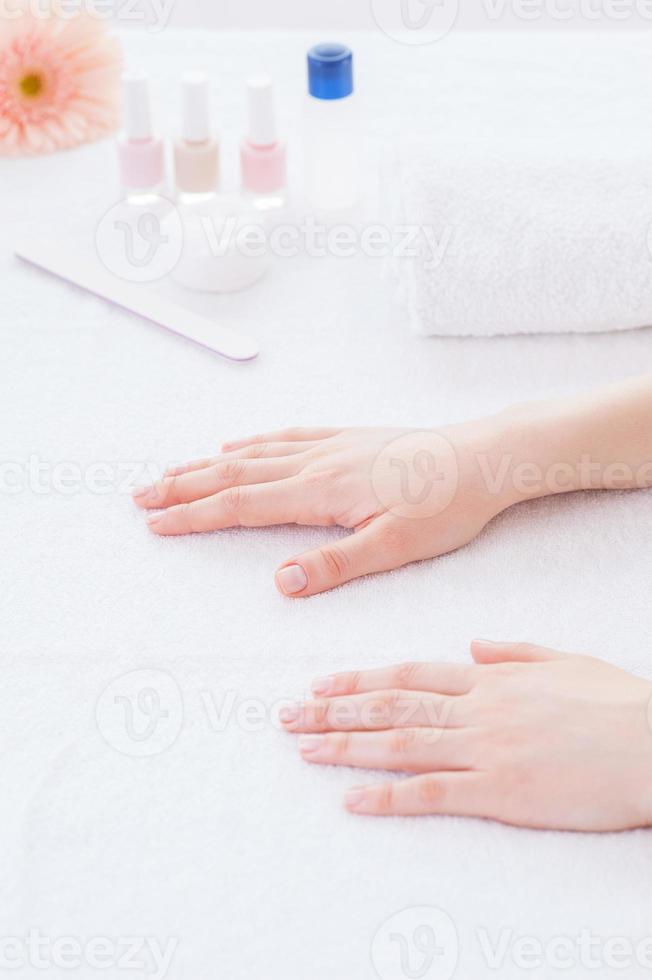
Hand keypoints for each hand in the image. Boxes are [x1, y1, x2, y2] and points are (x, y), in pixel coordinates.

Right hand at [132, 421, 511, 596]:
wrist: (486, 458)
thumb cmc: (447, 506)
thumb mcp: (396, 547)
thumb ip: (336, 565)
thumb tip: (280, 583)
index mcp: (321, 492)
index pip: (242, 504)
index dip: (194, 515)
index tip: (155, 522)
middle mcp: (317, 462)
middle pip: (234, 472)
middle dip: (183, 485)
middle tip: (139, 494)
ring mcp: (331, 445)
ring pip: (253, 451)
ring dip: (206, 462)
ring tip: (171, 470)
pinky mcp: (349, 437)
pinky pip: (287, 435)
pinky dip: (253, 440)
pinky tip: (237, 442)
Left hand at [280, 640, 651, 829]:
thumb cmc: (617, 703)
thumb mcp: (564, 661)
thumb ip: (514, 653)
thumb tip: (474, 645)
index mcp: (491, 679)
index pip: (410, 675)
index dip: (360, 678)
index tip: (321, 683)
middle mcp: (477, 709)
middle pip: (392, 706)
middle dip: (335, 710)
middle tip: (288, 716)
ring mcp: (485, 750)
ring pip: (401, 744)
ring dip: (347, 746)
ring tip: (304, 749)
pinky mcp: (500, 793)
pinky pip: (432, 793)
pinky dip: (388, 796)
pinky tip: (352, 800)